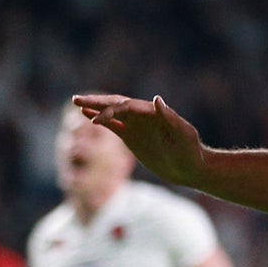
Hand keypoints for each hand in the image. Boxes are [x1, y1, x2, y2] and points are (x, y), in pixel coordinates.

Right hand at [74, 93, 206, 185]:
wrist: (190, 167)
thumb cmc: (190, 151)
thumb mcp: (184, 135)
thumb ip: (170, 117)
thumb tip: (157, 98)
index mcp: (153, 112)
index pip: (127, 106)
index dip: (110, 111)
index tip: (95, 122)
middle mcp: (143, 116)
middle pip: (116, 104)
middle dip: (97, 102)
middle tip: (76, 99)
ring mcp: (136, 125)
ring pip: (112, 113)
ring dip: (96, 108)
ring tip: (77, 103)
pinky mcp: (132, 137)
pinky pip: (113, 126)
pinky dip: (101, 120)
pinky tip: (87, 117)